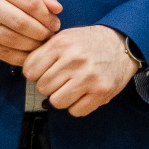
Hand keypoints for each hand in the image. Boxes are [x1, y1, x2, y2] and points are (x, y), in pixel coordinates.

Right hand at [0, 0, 60, 65]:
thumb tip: (57, 8)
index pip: (30, 1)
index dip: (47, 16)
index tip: (55, 24)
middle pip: (21, 21)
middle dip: (41, 32)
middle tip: (49, 37)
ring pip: (11, 39)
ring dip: (32, 46)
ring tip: (40, 45)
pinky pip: (2, 52)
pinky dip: (20, 57)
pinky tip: (28, 55)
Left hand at [22, 25, 137, 116]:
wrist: (122, 43)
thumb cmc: (90, 42)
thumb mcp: (65, 37)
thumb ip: (45, 52)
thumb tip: (26, 72)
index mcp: (62, 43)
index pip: (30, 71)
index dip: (36, 73)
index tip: (46, 71)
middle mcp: (74, 59)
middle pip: (42, 87)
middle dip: (50, 85)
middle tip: (63, 79)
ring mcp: (88, 77)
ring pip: (56, 101)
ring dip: (62, 97)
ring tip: (73, 87)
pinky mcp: (101, 92)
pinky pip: (75, 111)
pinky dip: (78, 106)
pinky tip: (84, 93)